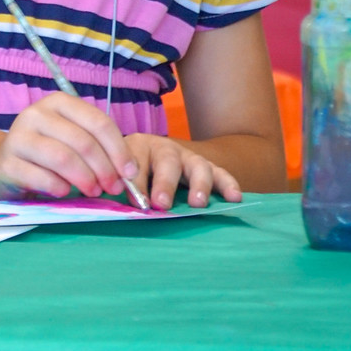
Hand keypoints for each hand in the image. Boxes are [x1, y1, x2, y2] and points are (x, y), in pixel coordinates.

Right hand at [0, 93, 139, 199]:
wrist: (2, 166)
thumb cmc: (46, 154)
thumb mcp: (72, 141)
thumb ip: (99, 149)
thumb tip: (129, 172)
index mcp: (58, 103)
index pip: (97, 122)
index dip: (119, 149)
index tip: (129, 172)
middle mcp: (36, 114)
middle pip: (82, 141)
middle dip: (104, 169)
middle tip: (113, 188)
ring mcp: (18, 137)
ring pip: (63, 158)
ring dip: (85, 179)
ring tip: (92, 192)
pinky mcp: (7, 163)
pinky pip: (42, 178)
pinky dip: (60, 188)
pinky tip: (64, 192)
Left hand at [123, 133, 241, 209]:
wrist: (154, 157)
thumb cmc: (131, 171)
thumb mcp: (121, 172)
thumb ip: (120, 185)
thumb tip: (116, 202)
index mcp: (138, 146)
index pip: (135, 161)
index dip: (136, 182)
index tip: (137, 203)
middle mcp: (164, 148)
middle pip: (167, 161)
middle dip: (164, 183)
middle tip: (161, 204)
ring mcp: (187, 156)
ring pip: (196, 165)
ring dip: (198, 184)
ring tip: (197, 204)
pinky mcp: (207, 167)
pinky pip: (220, 173)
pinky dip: (228, 184)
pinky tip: (235, 198)